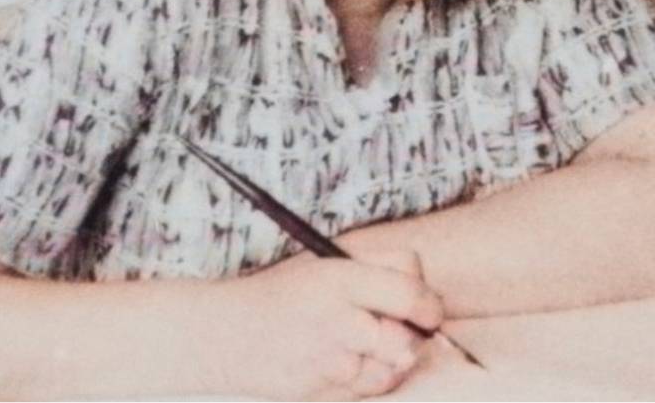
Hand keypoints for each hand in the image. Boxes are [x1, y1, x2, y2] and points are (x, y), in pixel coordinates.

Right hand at [201, 250, 445, 399]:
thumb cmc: (281, 296)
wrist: (224, 335)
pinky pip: (370, 389)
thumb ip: (378, 268)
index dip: (430, 306)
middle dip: (411, 337)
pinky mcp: (323, 392)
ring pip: (392, 369)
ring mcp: (330, 362)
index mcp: (338, 279)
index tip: (428, 310)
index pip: (410, 295)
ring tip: (362, 344)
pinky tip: (345, 362)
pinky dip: (369, 379)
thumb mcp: (324, 264)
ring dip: (389, 360)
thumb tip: (426, 294)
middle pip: (407, 340)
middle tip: (397, 328)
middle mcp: (337, 321)